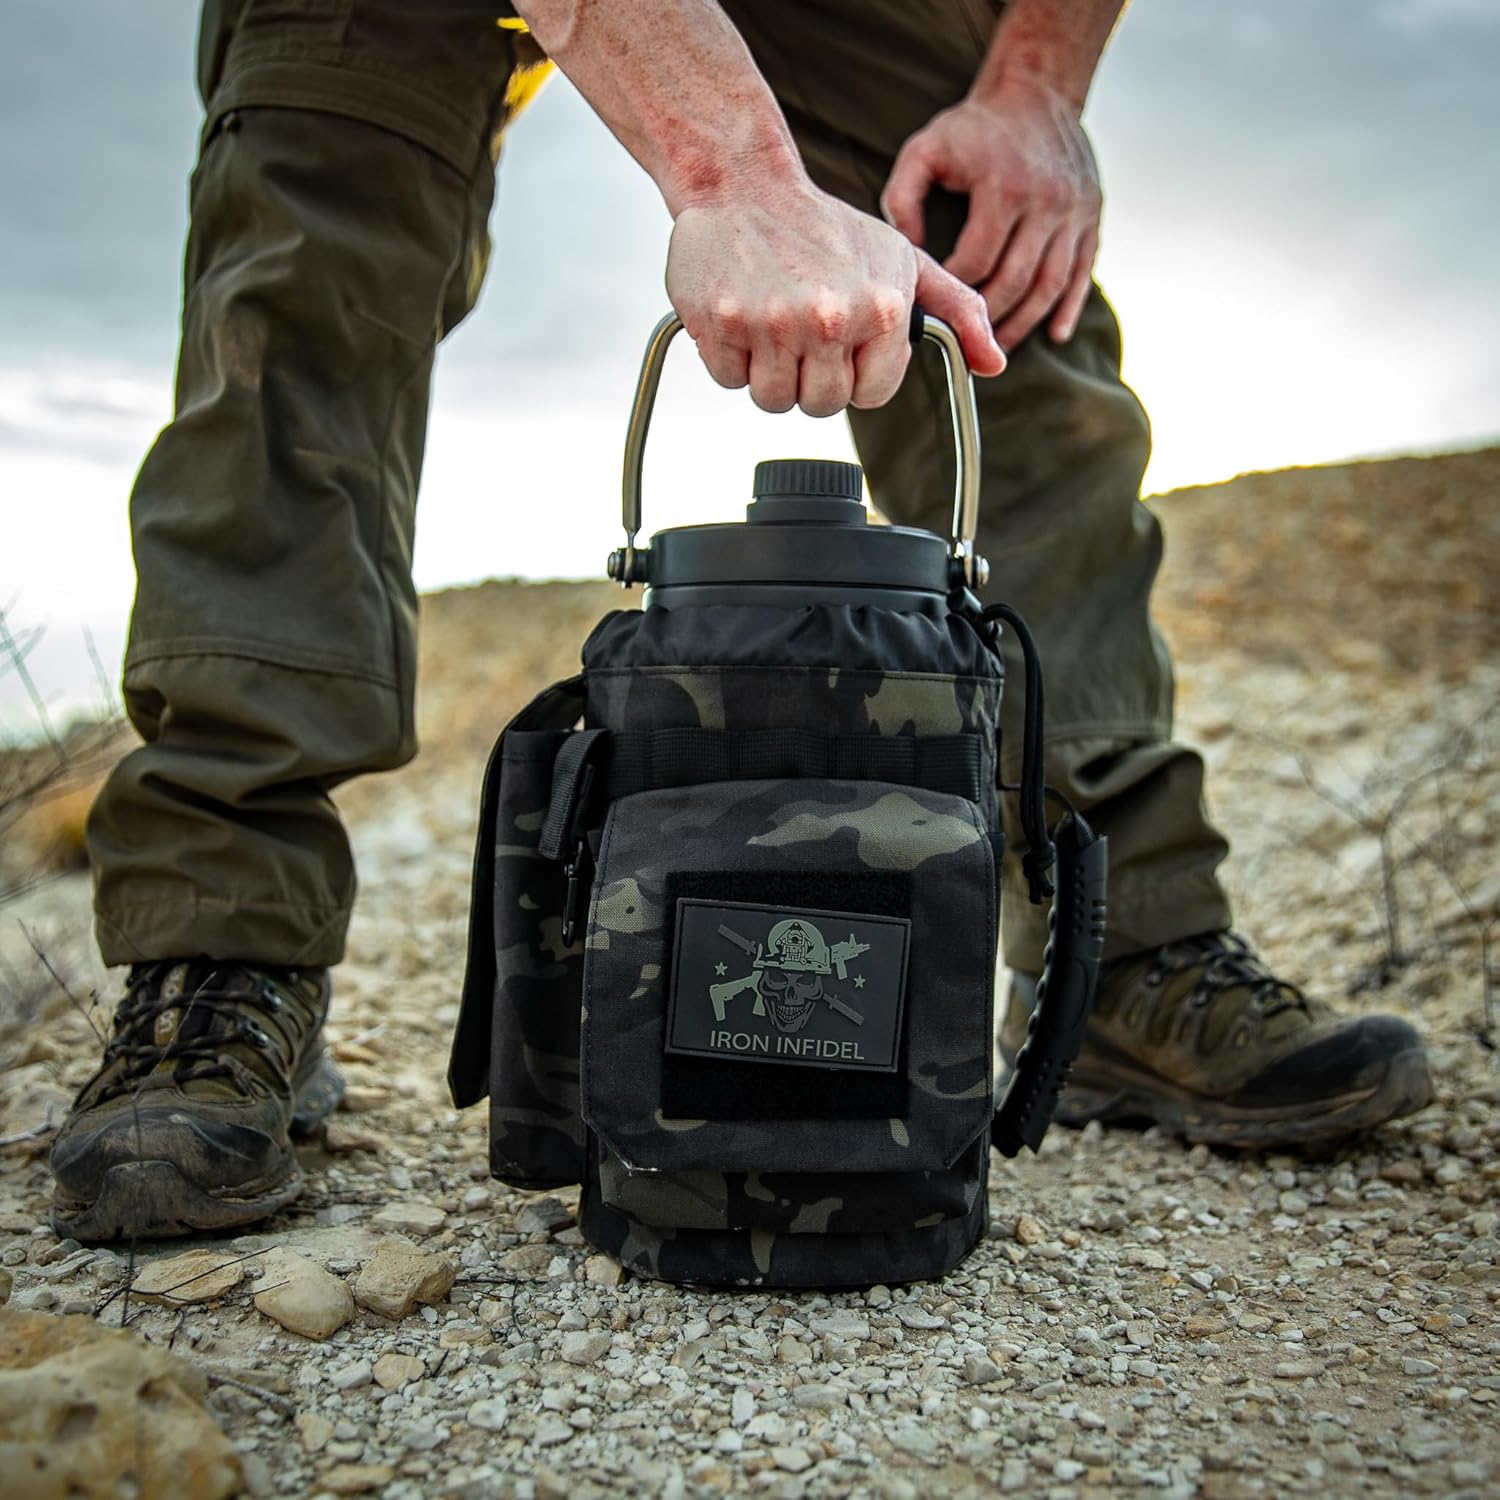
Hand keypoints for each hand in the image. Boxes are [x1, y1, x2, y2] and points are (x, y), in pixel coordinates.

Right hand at [667, 181, 1003, 416]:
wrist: (745, 187)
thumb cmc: (826, 230)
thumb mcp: (904, 261)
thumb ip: (957, 310)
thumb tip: (993, 363)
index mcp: (881, 307)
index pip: (870, 395)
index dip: (853, 373)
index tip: (841, 341)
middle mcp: (829, 317)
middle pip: (820, 406)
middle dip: (809, 376)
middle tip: (801, 330)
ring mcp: (771, 321)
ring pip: (773, 400)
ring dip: (769, 372)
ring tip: (771, 321)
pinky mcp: (719, 321)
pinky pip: (728, 380)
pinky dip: (728, 356)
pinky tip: (741, 313)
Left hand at [881, 74, 1100, 349]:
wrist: (1038, 90)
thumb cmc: (974, 128)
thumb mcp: (925, 149)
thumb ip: (902, 198)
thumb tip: (908, 251)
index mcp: (1004, 188)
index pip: (977, 262)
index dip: (955, 289)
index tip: (938, 303)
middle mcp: (1046, 202)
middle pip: (1015, 282)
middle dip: (988, 318)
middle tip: (967, 340)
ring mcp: (1074, 212)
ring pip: (1050, 286)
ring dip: (1025, 324)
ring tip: (1001, 346)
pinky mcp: (1092, 217)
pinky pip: (1082, 274)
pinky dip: (1068, 308)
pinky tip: (1054, 334)